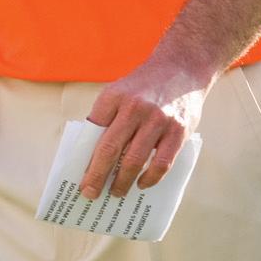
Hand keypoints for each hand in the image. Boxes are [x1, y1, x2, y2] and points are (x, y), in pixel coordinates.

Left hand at [81, 55, 218, 198]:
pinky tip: (142, 183)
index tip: (79, 177)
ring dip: (123, 181)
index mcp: (113, 96)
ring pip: (135, 160)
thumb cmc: (144, 86)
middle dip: (97, 175)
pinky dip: (150, 178)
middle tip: (90, 193)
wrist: (182, 67)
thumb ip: (107, 117)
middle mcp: (135, 107)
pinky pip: (162, 163)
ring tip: (116, 192)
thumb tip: (91, 154)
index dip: (85, 158)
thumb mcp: (119, 91)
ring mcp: (158, 119)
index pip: (93, 132)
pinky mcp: (178, 130)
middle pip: (110, 149)